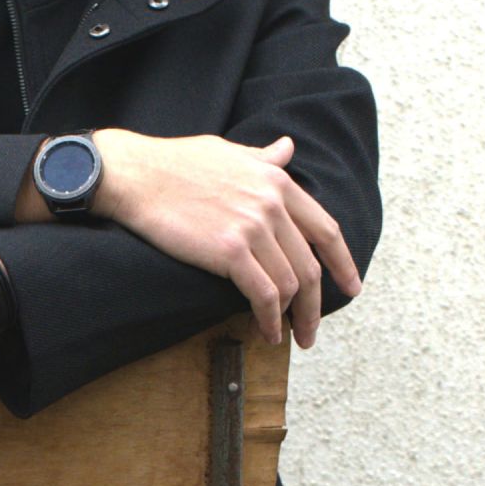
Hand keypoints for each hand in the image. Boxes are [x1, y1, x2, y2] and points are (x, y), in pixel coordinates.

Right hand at [90, 129, 362, 345]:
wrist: (135, 174)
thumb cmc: (173, 163)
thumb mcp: (228, 152)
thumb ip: (263, 158)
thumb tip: (286, 149)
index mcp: (277, 180)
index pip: (325, 228)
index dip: (342, 263)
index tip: (349, 287)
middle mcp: (272, 203)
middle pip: (310, 265)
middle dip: (315, 304)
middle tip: (312, 329)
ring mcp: (253, 227)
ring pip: (290, 284)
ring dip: (293, 318)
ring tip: (287, 337)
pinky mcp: (230, 250)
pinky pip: (264, 295)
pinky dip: (270, 319)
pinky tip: (267, 332)